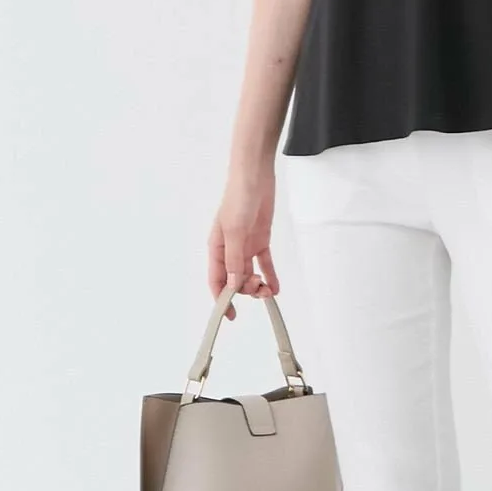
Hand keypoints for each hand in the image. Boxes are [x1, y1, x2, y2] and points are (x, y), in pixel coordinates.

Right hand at [208, 167, 281, 318]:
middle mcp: (230, 249)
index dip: (221, 299)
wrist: (255, 176)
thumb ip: (234, 258)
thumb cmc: (238, 197)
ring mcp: (245, 245)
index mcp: (217, 247)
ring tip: (269, 290)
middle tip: (259, 289)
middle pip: (235, 279)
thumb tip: (233, 284)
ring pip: (250, 273)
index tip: (230, 314)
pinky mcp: (260, 239)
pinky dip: (270, 275)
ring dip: (258, 285)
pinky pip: (264, 262)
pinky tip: (275, 286)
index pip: (216, 279)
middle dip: (246, 290)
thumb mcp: (235, 230)